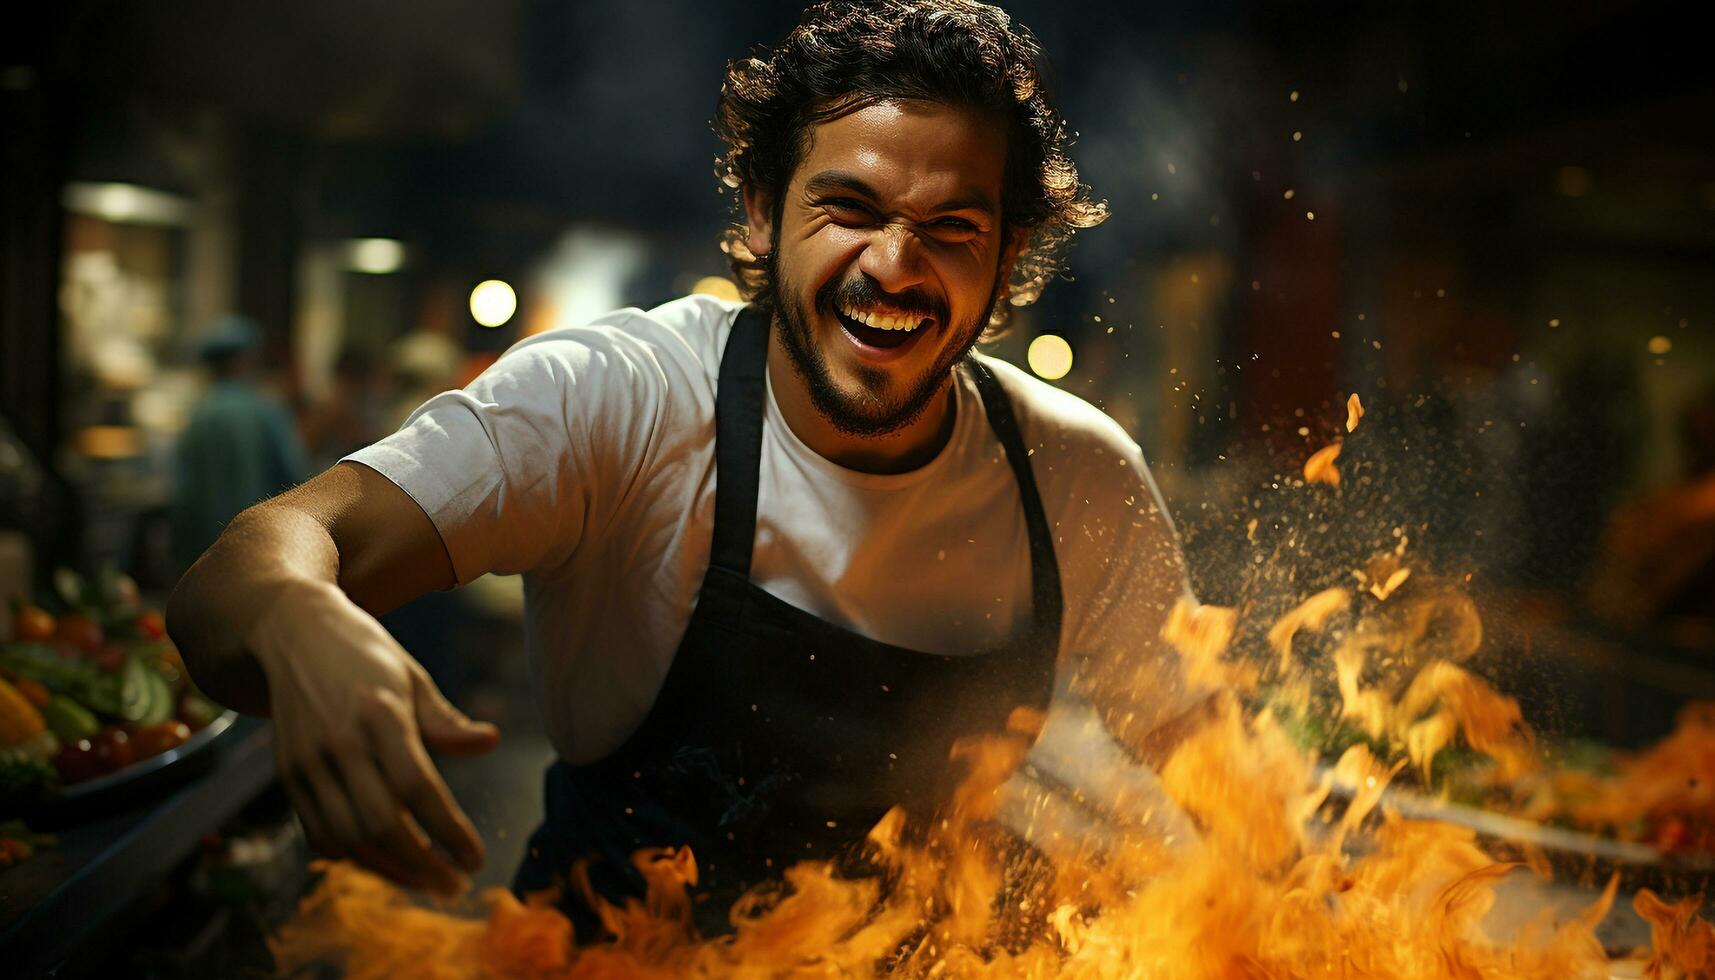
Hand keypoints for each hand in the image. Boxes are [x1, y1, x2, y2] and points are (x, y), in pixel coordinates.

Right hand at [249, 579, 498, 892]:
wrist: (291, 634)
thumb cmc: (365, 656)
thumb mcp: (412, 677)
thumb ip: (445, 721)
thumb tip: (491, 742)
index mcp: (379, 714)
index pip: (418, 788)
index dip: (448, 831)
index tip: (474, 859)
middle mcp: (339, 742)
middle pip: (381, 822)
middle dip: (422, 864)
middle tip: (454, 885)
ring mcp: (307, 762)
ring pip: (348, 836)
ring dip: (390, 869)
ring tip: (426, 880)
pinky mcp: (288, 776)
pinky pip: (318, 833)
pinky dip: (352, 856)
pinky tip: (383, 861)